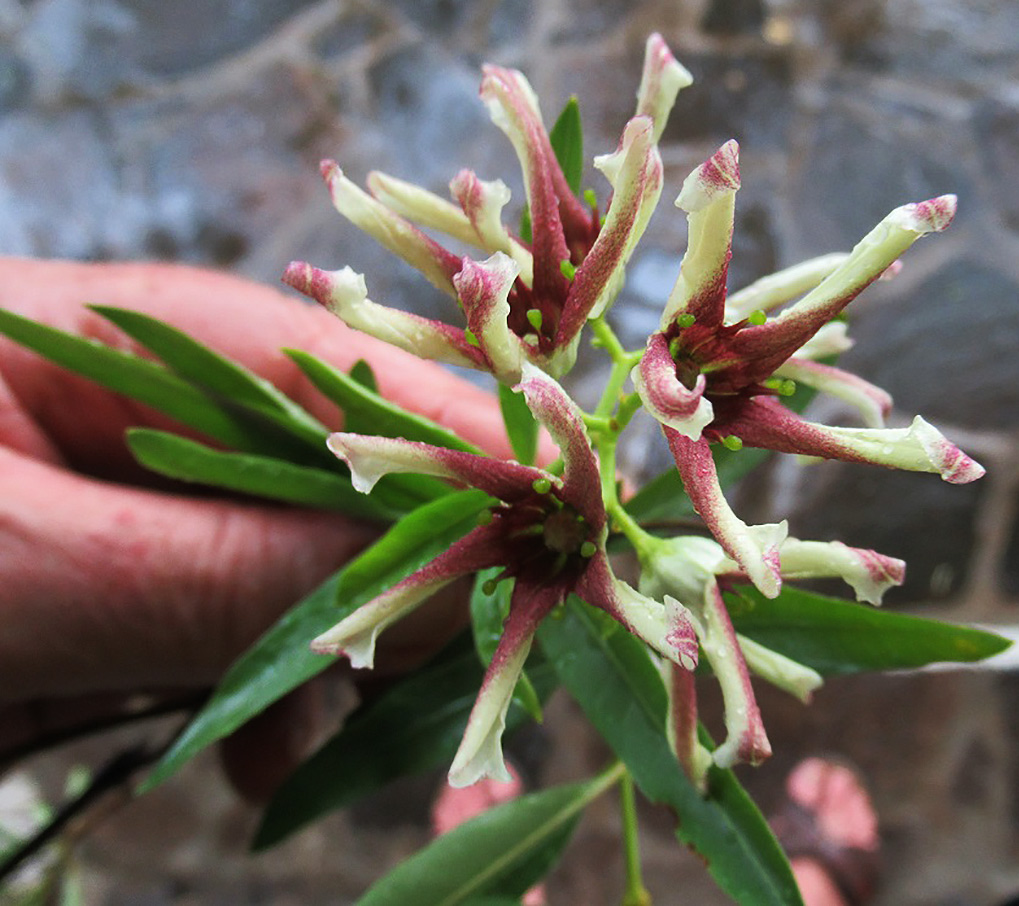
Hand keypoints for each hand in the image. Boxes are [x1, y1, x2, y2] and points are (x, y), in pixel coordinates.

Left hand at [0, 258, 508, 796]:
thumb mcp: (28, 569)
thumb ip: (232, 574)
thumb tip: (445, 597)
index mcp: (149, 347)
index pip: (362, 377)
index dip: (472, 456)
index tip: (559, 544)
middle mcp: (173, 411)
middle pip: (354, 485)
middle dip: (420, 590)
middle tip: (482, 690)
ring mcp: (157, 501)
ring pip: (309, 570)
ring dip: (346, 667)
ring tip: (356, 755)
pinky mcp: (135, 580)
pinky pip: (239, 629)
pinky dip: (266, 702)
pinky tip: (261, 762)